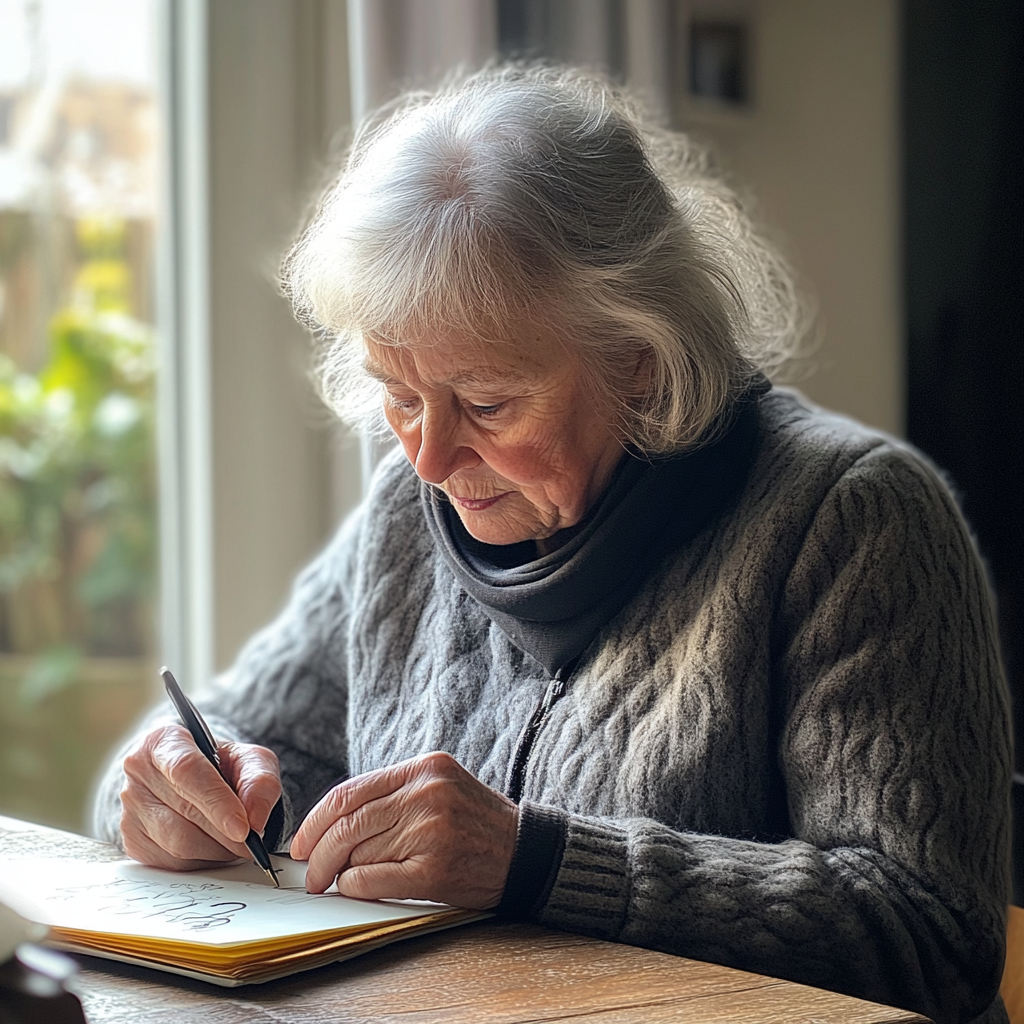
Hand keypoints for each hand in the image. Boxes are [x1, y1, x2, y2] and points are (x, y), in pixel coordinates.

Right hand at [119, 723, 281, 871]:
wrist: (194, 781)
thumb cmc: (221, 767)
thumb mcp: (250, 760)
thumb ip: (260, 781)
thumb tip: (255, 819)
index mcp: (163, 741)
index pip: (187, 771)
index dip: (217, 802)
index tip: (244, 827)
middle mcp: (138, 771)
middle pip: (184, 811)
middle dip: (224, 832)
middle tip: (252, 842)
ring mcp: (129, 808)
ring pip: (177, 842)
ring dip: (215, 849)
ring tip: (235, 842)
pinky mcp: (131, 840)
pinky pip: (170, 862)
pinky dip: (200, 861)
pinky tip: (213, 847)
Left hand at [289, 752, 518, 909]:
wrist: (525, 853)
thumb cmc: (476, 824)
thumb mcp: (439, 788)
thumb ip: (393, 795)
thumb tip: (331, 824)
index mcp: (424, 769)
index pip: (350, 791)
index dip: (315, 820)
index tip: (302, 841)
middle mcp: (426, 794)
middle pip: (347, 823)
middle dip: (317, 853)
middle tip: (310, 873)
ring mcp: (430, 831)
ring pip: (355, 852)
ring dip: (335, 873)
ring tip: (332, 882)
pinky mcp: (433, 869)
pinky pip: (371, 879)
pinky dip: (353, 887)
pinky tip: (354, 889)